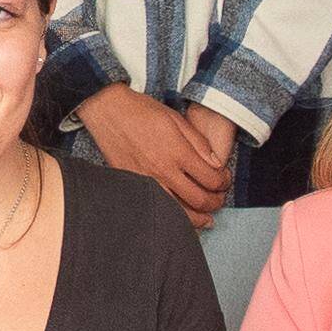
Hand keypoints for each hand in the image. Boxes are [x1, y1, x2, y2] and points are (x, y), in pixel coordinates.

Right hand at [80, 85, 229, 217]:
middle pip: (199, 200)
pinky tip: (180, 216)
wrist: (107, 111)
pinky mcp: (132, 186)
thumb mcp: (177, 119)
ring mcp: (146, 182)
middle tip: (218, 200)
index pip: (211, 179)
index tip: (224, 180)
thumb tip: (216, 165)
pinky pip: (157, 208)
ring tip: (206, 219)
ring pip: (178, 212)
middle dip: (215, 203)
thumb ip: (199, 144)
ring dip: (197, 218)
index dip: (223, 183)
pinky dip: (173, 216)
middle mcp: (163, 171)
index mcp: (177, 152)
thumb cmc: (141, 111)